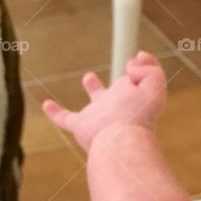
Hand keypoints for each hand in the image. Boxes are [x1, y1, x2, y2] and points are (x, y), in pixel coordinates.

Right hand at [42, 51, 166, 153]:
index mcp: (131, 98)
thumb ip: (149, 68)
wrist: (120, 140)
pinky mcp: (80, 126)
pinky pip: (64, 118)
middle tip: (124, 71)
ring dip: (92, 87)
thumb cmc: (139, 116)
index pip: (134, 81)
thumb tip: (133, 62)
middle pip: (117, 91)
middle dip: (120, 81)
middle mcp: (115, 107)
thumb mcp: (153, 85)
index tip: (138, 60)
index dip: (138, 70)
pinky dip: (55, 112)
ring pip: (95, 101)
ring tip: (89, 77)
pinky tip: (47, 104)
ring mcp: (97, 116)